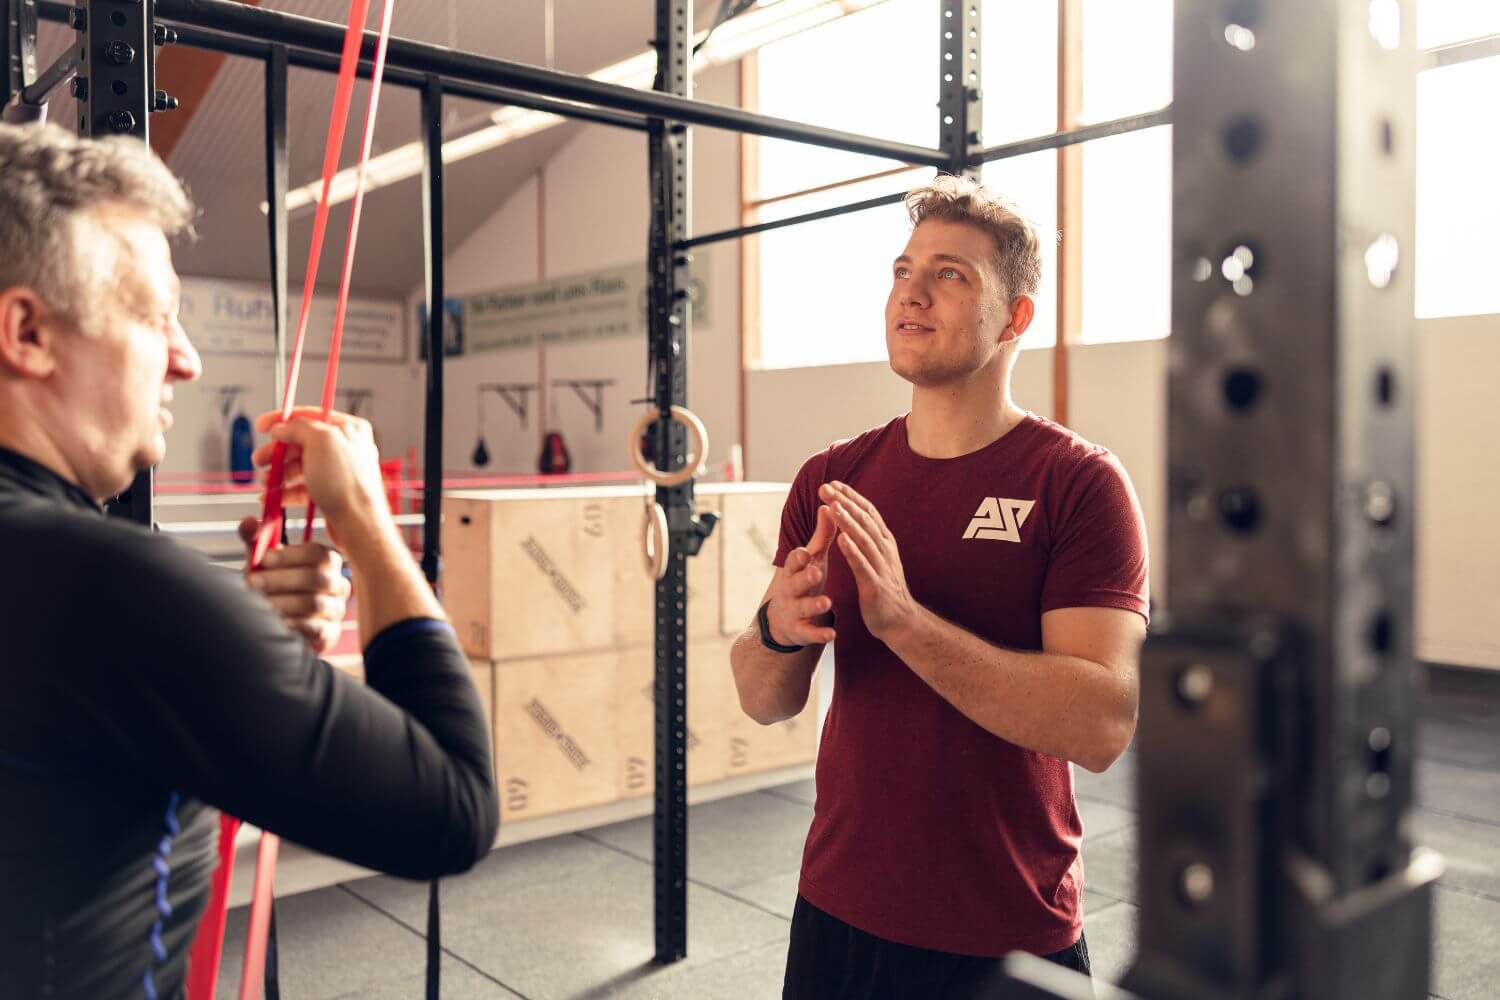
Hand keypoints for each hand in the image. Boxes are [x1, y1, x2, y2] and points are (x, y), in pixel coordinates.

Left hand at [238, 516, 351, 653]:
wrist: (276, 622)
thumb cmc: (272, 586)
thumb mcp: (262, 562)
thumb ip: (254, 541)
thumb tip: (248, 521)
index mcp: (327, 562)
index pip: (317, 553)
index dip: (289, 556)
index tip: (262, 559)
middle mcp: (338, 584)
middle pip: (316, 578)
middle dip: (280, 580)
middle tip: (252, 583)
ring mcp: (336, 610)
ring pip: (313, 604)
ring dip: (281, 603)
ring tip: (259, 604)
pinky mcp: (331, 634)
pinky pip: (314, 629)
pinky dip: (290, 624)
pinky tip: (272, 622)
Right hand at [252, 407, 391, 542]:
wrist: (358, 525)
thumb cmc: (347, 484)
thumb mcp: (321, 441)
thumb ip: (299, 427)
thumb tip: (282, 427)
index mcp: (349, 429)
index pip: (310, 415)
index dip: (282, 419)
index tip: (262, 425)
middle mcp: (346, 448)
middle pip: (302, 442)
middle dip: (277, 451)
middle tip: (259, 459)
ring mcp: (338, 472)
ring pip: (300, 466)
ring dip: (278, 472)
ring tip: (264, 481)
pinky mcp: (332, 493)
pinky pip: (303, 487)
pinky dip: (285, 491)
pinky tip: (272, 497)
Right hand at [764, 503, 838, 646]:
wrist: (783, 620)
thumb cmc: (803, 580)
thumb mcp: (812, 559)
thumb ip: (821, 536)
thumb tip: (828, 505)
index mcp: (794, 570)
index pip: (794, 561)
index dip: (798, 557)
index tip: (806, 551)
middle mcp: (790, 589)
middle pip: (795, 582)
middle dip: (804, 577)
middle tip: (816, 571)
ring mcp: (794, 610)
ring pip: (802, 607)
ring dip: (813, 605)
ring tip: (827, 603)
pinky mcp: (800, 630)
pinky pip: (809, 633)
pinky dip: (819, 634)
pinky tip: (832, 635)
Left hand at [820, 481, 920, 640]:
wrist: (900, 621)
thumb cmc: (884, 588)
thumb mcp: (877, 557)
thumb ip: (866, 537)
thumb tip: (854, 514)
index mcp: (884, 541)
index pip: (867, 512)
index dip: (850, 497)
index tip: (832, 484)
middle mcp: (884, 550)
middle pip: (864, 521)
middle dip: (844, 502)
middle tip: (825, 488)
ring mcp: (882, 567)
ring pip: (863, 539)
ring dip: (848, 522)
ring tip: (833, 506)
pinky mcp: (876, 586)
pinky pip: (863, 566)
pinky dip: (853, 552)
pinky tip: (841, 540)